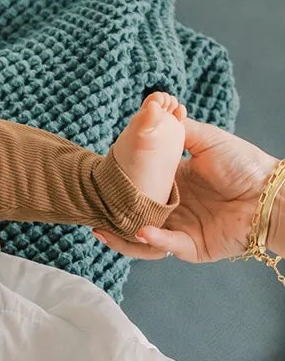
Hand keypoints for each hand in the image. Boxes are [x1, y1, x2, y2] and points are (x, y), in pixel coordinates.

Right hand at [94, 118, 278, 262]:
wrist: (272, 193)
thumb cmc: (245, 165)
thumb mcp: (208, 139)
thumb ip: (180, 130)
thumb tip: (155, 114)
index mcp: (174, 183)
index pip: (138, 186)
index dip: (119, 185)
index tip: (101, 180)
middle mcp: (173, 207)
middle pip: (134, 214)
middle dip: (111, 215)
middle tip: (93, 210)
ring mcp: (180, 228)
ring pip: (142, 236)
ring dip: (121, 236)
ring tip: (103, 229)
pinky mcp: (192, 247)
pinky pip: (166, 245)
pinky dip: (152, 239)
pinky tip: (141, 230)